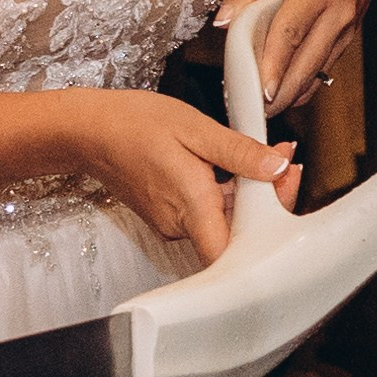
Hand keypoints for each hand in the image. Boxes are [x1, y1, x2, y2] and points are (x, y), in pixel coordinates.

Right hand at [66, 89, 300, 265]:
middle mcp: (180, 224)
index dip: (269, 230)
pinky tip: (234, 167)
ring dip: (248, 194)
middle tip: (285, 162)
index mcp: (191, 206)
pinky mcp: (168, 216)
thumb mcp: (194, 127)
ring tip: (266, 156)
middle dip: (267, 199)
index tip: (286, 187)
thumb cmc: (133, 124)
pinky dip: (225, 194)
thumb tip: (277, 165)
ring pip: (223, 222)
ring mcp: (172, 224)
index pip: (236, 251)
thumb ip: (238, 151)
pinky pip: (206, 213)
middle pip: (236, 233)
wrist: (89, 131)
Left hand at [218, 0, 373, 110]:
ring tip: (264, 109)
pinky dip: (303, 86)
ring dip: (292, 94)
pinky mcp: (348, 41)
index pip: (291, 32)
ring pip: (318, 72)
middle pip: (308, 61)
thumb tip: (223, 23)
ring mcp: (347, 29)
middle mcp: (339, 11)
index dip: (275, 64)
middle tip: (256, 112)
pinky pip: (324, 70)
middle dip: (283, 92)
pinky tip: (284, 95)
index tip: (261, 90)